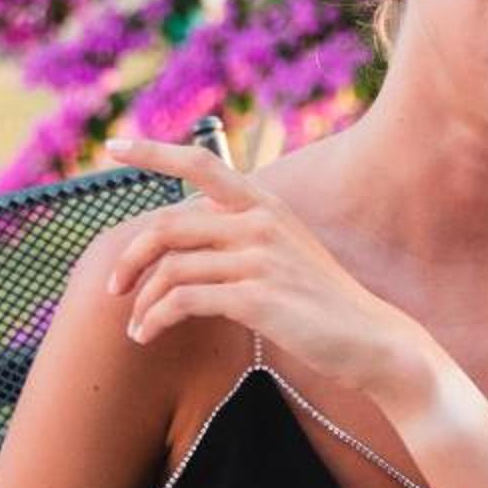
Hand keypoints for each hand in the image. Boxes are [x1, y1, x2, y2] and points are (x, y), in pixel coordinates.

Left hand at [104, 137, 430, 395]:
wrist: (373, 341)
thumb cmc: (325, 304)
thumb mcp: (287, 253)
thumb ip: (242, 235)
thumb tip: (185, 240)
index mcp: (266, 205)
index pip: (202, 162)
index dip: (153, 151)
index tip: (114, 146)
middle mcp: (260, 222)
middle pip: (168, 226)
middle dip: (130, 258)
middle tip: (114, 287)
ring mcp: (258, 258)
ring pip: (170, 269)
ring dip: (142, 302)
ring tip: (135, 328)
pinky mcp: (254, 298)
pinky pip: (182, 301)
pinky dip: (155, 319)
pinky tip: (149, 334)